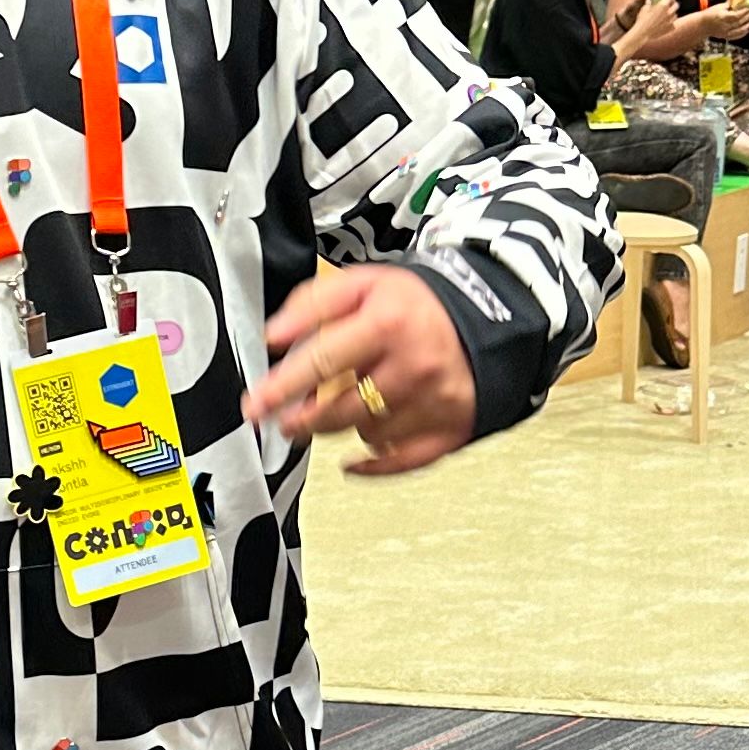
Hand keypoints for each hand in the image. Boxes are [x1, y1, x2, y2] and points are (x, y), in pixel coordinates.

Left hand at [246, 264, 476, 478]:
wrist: (492, 316)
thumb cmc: (421, 304)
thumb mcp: (366, 283)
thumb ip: (314, 303)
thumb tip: (274, 337)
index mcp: (388, 324)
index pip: (321, 362)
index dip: (282, 387)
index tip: (255, 405)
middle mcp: (413, 366)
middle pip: (340, 410)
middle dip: (304, 420)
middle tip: (286, 421)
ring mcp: (434, 403)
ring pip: (368, 434)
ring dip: (348, 427)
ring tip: (346, 408)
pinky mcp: (451, 430)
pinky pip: (402, 462)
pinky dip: (374, 466)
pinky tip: (355, 461)